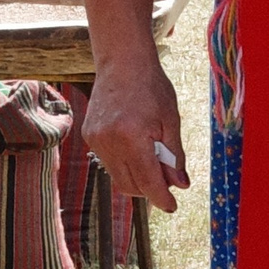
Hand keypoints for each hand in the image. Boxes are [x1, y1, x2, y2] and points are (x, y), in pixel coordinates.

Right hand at [82, 53, 188, 211]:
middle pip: (130, 186)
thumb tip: (180, 185)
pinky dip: (124, 163)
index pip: (147, 182)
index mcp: (132, 137)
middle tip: (167, 176)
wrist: (122, 62)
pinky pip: (108, 162)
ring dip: (137, 177)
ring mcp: (95, 139)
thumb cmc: (151, 87)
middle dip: (150, 189)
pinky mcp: (89, 135)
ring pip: (118, 177)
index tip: (172, 206)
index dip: (161, 198)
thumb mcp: (171, 121)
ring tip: (151, 155)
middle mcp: (109, 141)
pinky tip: (134, 144)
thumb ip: (174, 156)